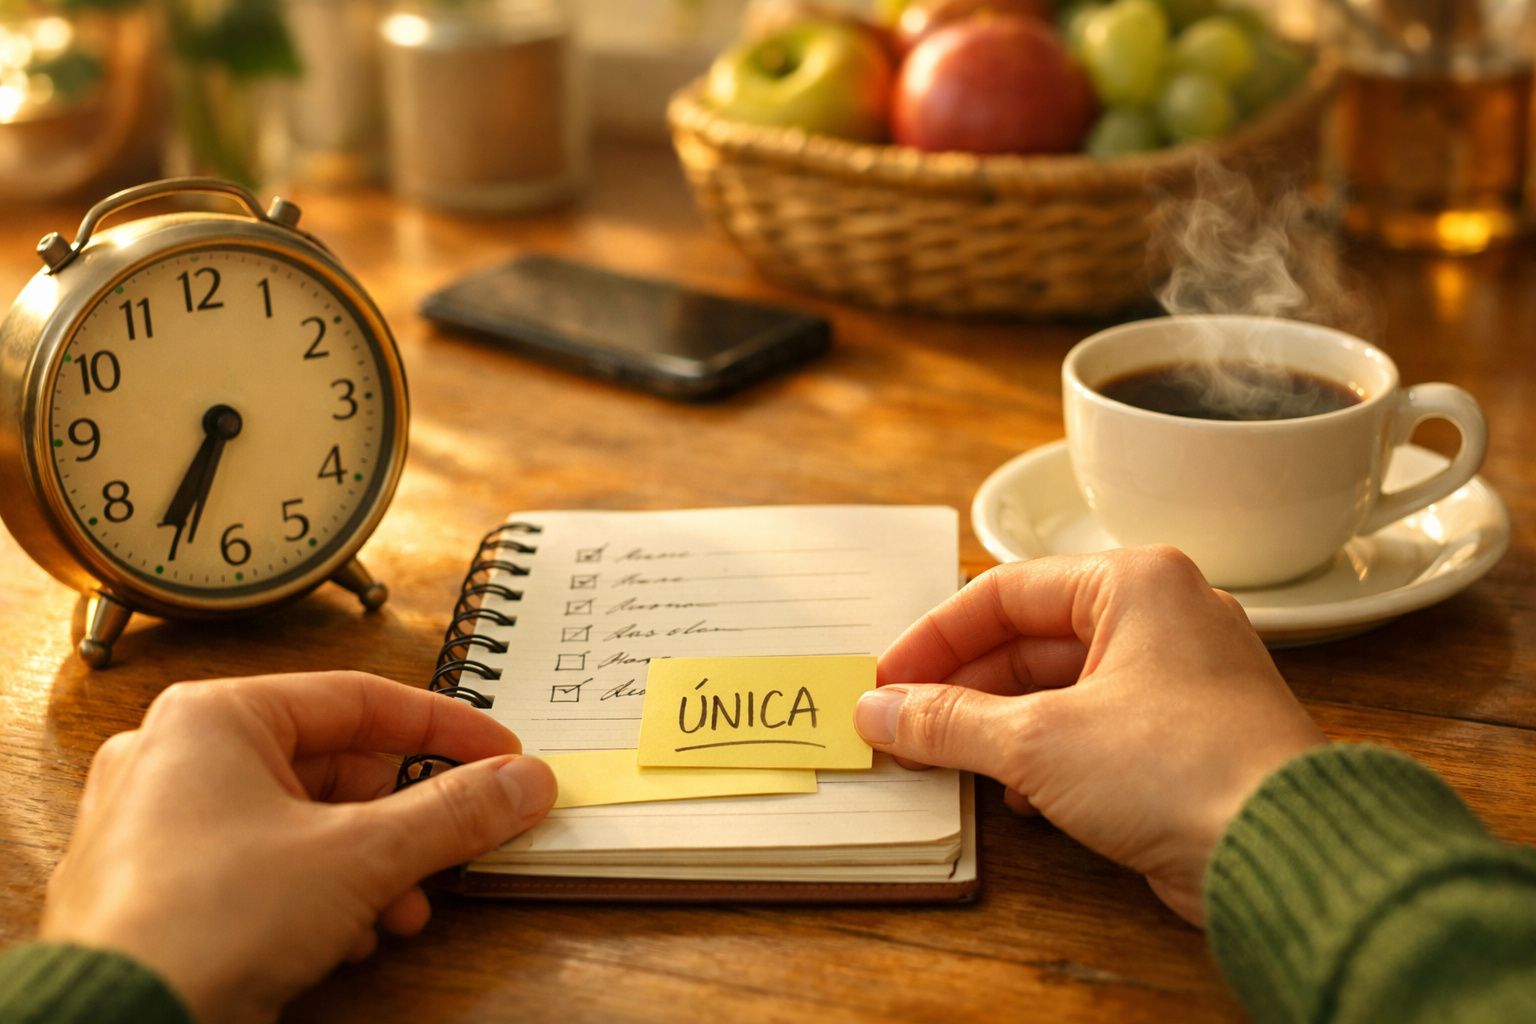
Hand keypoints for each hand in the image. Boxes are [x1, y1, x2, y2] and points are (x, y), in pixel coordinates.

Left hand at [41, 671, 556, 1023]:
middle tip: (459, 839)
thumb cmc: (201, 924)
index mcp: (215, 716)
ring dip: (368, 866)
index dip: (444, 728)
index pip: (360, 699)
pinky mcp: (158, 886)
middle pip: (334, 766)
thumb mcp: (360, 857)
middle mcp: (177, 756)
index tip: (499, 756)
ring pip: (301, 823)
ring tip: (401, 908)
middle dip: (404, 819)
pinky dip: (318, 895)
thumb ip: (453, 812)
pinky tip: (347, 936)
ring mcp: (160, 823)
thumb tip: (522, 783)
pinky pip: (262, 867)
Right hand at [855, 547, 1324, 924]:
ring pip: (1060, 688)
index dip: (935, 638)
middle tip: (905, 725)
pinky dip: (1047, 756)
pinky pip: (1094, 730)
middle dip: (964, 687)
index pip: (1004, 592)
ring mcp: (1179, 679)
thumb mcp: (1038, 740)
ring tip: (948, 760)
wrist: (1286, 853)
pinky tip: (1018, 796)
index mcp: (1134, 582)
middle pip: (1031, 640)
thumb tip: (881, 711)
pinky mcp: (1186, 739)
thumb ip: (948, 720)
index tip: (888, 679)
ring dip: (999, 726)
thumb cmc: (1183, 768)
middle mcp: (1162, 617)